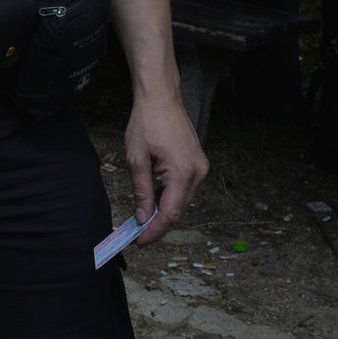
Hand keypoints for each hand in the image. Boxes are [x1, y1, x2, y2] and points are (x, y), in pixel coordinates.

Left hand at [124, 89, 207, 246]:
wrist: (161, 97)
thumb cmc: (147, 122)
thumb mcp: (137, 159)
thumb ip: (142, 192)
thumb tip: (143, 218)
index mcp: (183, 172)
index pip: (170, 214)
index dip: (155, 231)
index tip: (139, 241)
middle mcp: (198, 172)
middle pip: (178, 210)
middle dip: (158, 223)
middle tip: (137, 233)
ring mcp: (201, 167)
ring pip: (182, 200)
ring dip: (164, 210)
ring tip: (142, 216)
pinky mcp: (198, 162)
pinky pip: (184, 187)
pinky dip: (170, 196)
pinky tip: (154, 198)